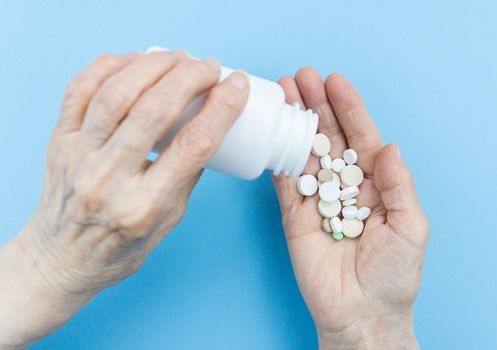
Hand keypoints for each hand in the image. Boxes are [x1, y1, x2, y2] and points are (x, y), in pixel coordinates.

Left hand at [0, 51, 248, 347]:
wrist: (62, 259)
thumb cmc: (119, 246)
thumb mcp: (168, 220)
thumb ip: (186, 174)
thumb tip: (203, 126)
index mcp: (145, 206)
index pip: (193, 145)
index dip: (221, 108)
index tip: (235, 86)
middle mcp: (108, 180)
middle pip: (153, 111)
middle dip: (189, 77)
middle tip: (209, 67)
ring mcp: (78, 157)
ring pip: (115, 94)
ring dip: (152, 66)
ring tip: (177, 58)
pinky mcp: (59, 141)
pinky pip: (79, 90)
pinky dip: (109, 66)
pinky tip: (134, 60)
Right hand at [273, 68, 428, 348]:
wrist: (362, 314)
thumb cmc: (394, 276)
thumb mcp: (410, 228)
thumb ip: (399, 186)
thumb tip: (389, 147)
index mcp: (375, 184)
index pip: (361, 138)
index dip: (349, 109)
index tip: (335, 82)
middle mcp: (345, 186)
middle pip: (328, 138)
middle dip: (316, 106)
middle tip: (300, 77)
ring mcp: (318, 200)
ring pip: (303, 154)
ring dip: (293, 125)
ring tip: (283, 95)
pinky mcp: (295, 218)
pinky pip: (285, 185)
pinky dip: (279, 160)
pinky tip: (273, 133)